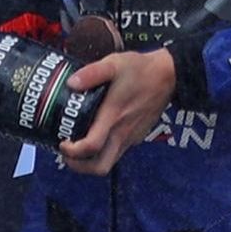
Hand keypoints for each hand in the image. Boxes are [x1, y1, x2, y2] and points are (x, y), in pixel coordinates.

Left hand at [58, 48, 176, 175]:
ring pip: (109, 162)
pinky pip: (116, 152)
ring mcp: (130, 137)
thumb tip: (71, 84)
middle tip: (66, 153)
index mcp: (113, 117)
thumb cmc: (139, 69)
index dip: (73, 152)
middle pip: (100, 167)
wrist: (168, 75)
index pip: (92, 147)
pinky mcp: (136, 136)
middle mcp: (122, 133)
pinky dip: (102, 152)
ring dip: (89, 162)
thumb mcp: (113, 64)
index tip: (62, 143)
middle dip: (79, 166)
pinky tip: (93, 134)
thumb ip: (91, 73)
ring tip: (76, 147)